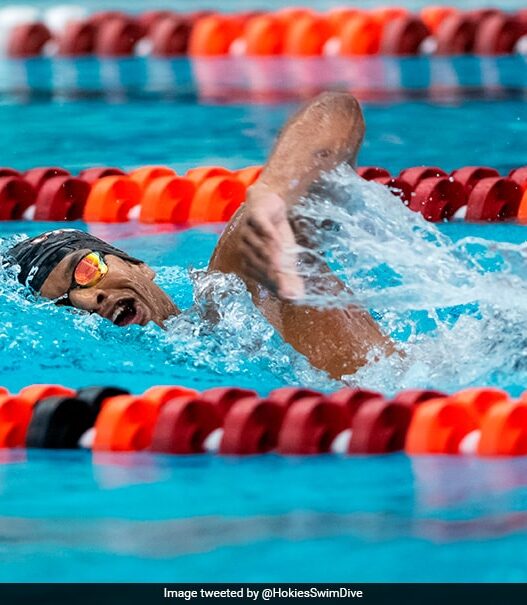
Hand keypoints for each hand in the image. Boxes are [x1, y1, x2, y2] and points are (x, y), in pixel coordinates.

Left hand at [238, 186, 304, 300]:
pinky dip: (269, 233)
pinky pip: (260, 226)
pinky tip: (279, 240)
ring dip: (271, 252)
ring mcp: (248, 231)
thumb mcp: (285, 259)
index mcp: (248, 261)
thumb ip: (287, 279)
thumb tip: (293, 298)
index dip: (273, 282)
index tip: (286, 291)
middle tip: (286, 275)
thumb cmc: (276, 236)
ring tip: (284, 258)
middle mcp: (244, 248)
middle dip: (272, 269)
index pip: (260, 275)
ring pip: (259, 244)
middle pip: (259, 261)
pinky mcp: (255, 215)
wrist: (272, 206)